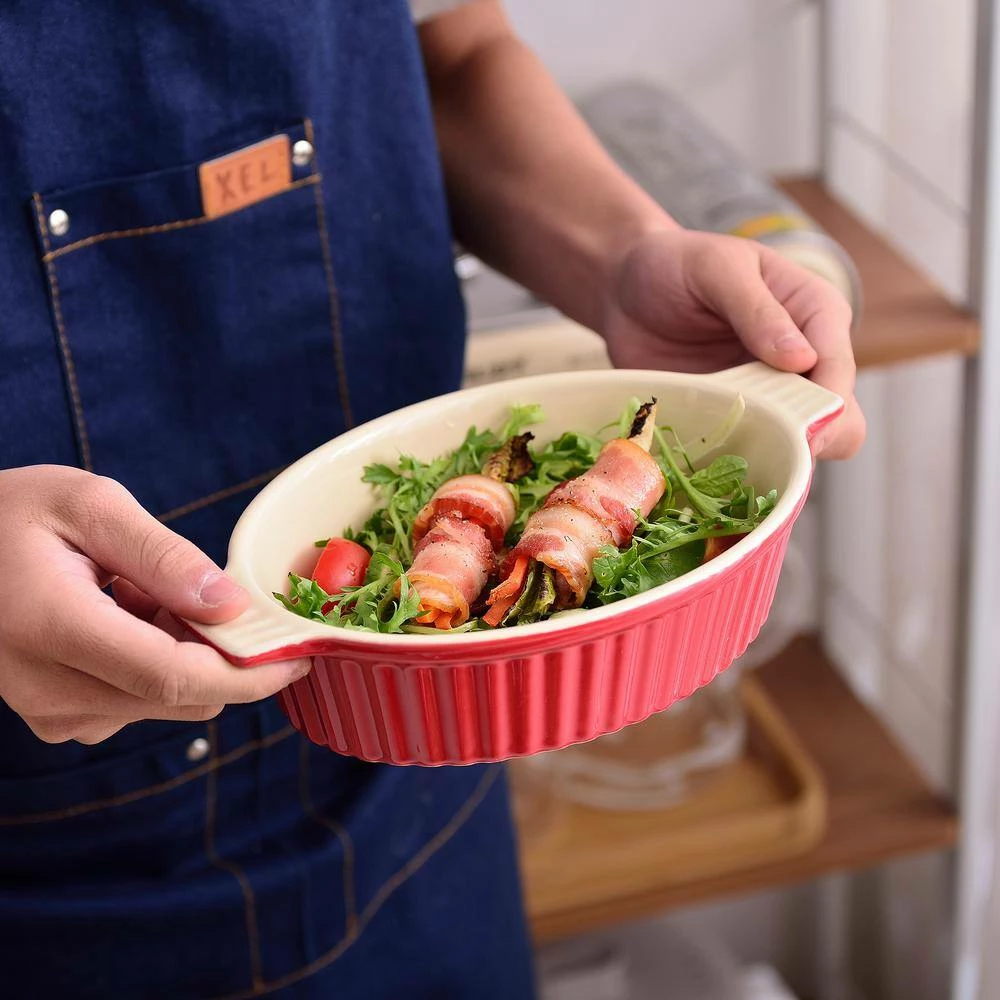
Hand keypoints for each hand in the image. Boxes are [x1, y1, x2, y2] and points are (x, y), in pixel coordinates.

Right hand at [0, 466, 309, 744]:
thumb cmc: (8, 515)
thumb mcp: (90, 506)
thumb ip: (164, 557)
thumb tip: (231, 606)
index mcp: (56, 629)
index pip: (178, 678)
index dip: (252, 674)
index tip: (300, 653)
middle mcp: (51, 690)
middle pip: (182, 696)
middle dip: (223, 653)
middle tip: (203, 588)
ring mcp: (51, 713)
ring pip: (167, 701)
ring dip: (187, 653)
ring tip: (144, 593)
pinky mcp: (57, 717)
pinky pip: (138, 702)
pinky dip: (158, 664)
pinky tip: (127, 616)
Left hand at [602, 229, 865, 458]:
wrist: (624, 289)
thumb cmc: (677, 264)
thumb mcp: (717, 269)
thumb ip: (756, 309)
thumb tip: (803, 359)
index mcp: (816, 315)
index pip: (839, 370)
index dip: (825, 406)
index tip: (798, 432)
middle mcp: (804, 361)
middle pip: (839, 420)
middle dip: (810, 440)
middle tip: (763, 449)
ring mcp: (770, 396)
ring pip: (800, 447)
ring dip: (772, 457)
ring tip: (730, 459)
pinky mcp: (735, 420)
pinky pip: (750, 455)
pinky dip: (734, 466)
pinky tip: (705, 465)